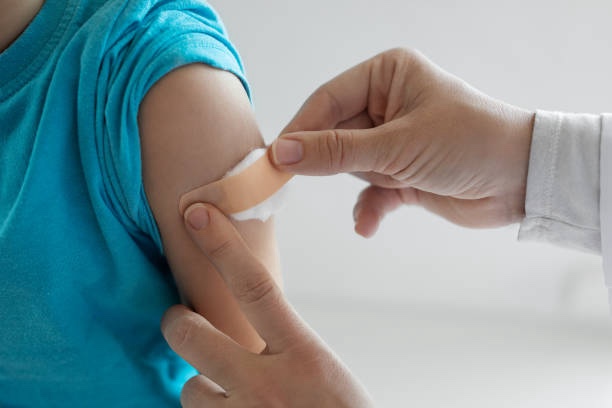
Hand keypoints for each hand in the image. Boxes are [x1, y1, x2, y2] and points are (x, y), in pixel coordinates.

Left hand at [161, 203, 373, 406]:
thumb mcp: (324, 372)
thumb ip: (287, 347)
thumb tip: (249, 326)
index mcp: (303, 356)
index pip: (255, 287)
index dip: (223, 246)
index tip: (198, 215)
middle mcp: (268, 387)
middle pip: (193, 335)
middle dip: (175, 321)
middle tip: (177, 318)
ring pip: (189, 390)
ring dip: (197, 386)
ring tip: (220, 391)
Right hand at [271, 48, 534, 236]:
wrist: (524, 181)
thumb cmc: (469, 143)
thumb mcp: (396, 146)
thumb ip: (336, 151)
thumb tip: (282, 153)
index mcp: (387, 76)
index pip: (327, 101)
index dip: (299, 131)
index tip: (273, 161)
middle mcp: (388, 104)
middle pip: (334, 134)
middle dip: (327, 162)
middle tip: (289, 185)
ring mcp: (394, 140)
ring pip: (351, 165)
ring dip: (362, 184)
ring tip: (385, 190)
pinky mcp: (404, 173)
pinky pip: (372, 191)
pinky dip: (371, 207)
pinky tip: (368, 224)